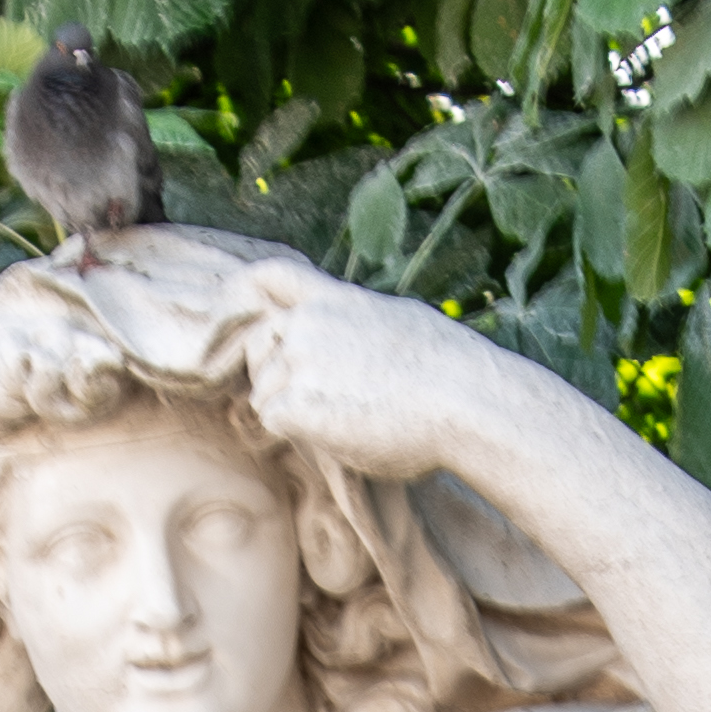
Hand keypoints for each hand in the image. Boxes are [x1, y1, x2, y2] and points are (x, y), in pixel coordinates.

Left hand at [232, 268, 505, 485]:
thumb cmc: (450, 372)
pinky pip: (271, 421)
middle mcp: (309, 322)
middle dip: (276, 375)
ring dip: (291, 410)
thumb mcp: (401, 322)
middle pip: (261, 348)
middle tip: (318, 401)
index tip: (246, 316)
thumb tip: (358, 344)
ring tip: (341, 420)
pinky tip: (335, 435)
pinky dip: (295, 434)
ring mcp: (299, 360)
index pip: (272, 276)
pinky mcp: (295, 403)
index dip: (247, 294)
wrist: (463, 400)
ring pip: (264, 391)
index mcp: (335, 298)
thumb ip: (362, 326)